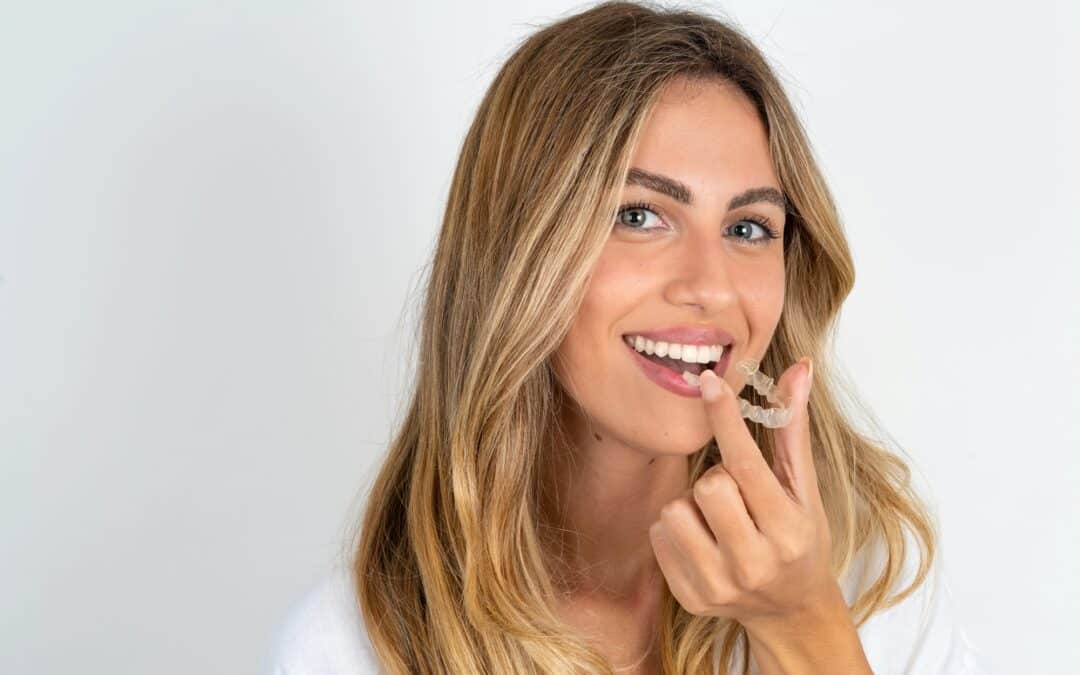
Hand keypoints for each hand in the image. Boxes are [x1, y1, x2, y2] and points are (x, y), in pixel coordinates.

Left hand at [647, 357, 839, 631]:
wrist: (791, 611)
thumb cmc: (801, 539)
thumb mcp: (805, 490)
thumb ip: (792, 430)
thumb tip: (798, 369)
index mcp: (787, 531)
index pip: (746, 465)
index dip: (725, 418)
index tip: (708, 382)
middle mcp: (753, 563)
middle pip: (706, 486)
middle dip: (717, 479)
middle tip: (737, 495)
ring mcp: (719, 585)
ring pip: (675, 510)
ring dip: (692, 506)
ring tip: (719, 521)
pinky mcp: (690, 598)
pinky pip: (659, 535)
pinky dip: (676, 530)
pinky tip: (704, 541)